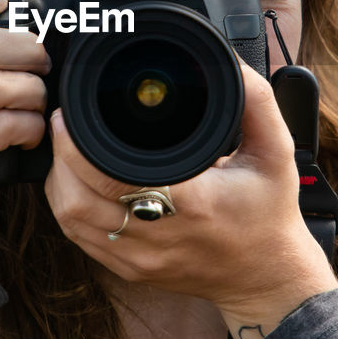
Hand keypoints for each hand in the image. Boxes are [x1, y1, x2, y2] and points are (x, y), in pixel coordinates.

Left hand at [43, 61, 337, 338]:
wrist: (268, 278)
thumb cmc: (270, 212)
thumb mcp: (276, 150)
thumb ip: (255, 99)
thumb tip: (226, 60)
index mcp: (192, 204)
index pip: (111, 176)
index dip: (77, 145)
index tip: (71, 114)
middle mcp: (159, 237)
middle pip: (78, 199)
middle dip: (60, 156)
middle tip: (64, 123)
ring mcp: (139, 259)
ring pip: (70, 219)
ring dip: (61, 180)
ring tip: (68, 149)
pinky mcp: (130, 271)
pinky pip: (80, 238)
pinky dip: (69, 206)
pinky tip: (76, 181)